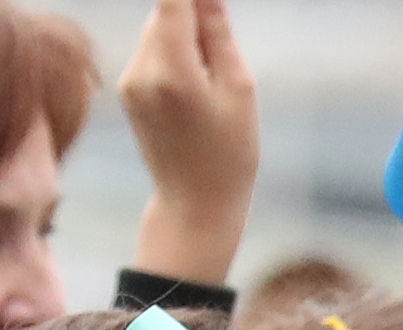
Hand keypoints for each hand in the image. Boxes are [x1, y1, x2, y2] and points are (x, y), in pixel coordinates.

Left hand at [120, 0, 257, 286]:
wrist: (196, 201)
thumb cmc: (231, 151)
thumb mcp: (239, 91)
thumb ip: (219, 36)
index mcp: (173, 71)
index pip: (171, 2)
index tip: (212, 3)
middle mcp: (141, 71)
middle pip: (165, 16)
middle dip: (194, 17)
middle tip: (225, 48)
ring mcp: (129, 81)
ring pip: (157, 33)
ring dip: (185, 39)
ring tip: (212, 81)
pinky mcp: (126, 90)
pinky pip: (151, 55)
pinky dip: (174, 57)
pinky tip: (195, 94)